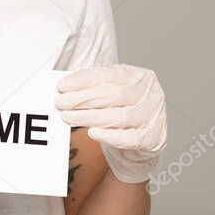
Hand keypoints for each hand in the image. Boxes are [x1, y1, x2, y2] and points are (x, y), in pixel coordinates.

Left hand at [55, 64, 167, 183]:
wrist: (143, 139)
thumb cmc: (124, 111)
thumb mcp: (112, 93)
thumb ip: (94, 88)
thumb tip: (66, 89)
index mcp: (138, 76)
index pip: (107, 75)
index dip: (82, 80)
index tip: (62, 86)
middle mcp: (149, 93)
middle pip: (112, 95)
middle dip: (82, 99)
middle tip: (61, 103)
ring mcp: (153, 116)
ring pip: (119, 116)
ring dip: (89, 117)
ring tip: (69, 117)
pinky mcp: (153, 138)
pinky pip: (129, 138)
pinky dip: (108, 136)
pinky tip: (92, 133)